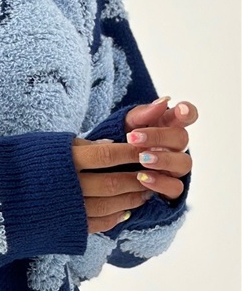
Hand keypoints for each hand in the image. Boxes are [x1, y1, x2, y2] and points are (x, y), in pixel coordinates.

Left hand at [72, 96, 194, 233]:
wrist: (103, 176)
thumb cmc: (117, 146)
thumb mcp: (123, 127)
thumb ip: (141, 115)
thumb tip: (164, 101)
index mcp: (166, 127)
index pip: (187, 116)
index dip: (187, 112)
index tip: (180, 111)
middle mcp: (175, 148)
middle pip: (181, 139)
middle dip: (159, 137)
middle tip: (134, 138)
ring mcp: (174, 169)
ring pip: (183, 163)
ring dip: (163, 160)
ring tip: (142, 159)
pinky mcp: (169, 190)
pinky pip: (174, 188)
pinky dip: (160, 183)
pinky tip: (142, 178)